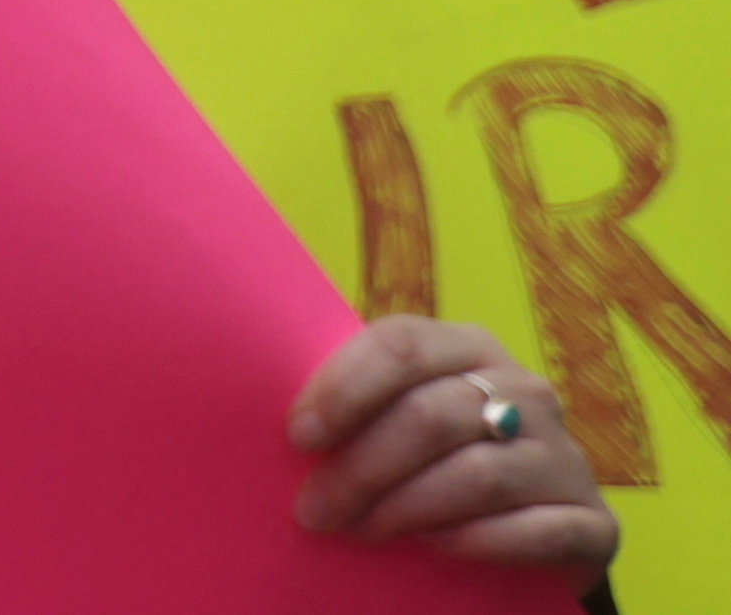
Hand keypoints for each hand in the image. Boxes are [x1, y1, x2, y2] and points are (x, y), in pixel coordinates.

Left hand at [290, 318, 611, 571]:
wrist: (535, 528)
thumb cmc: (438, 459)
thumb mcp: (401, 417)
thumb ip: (362, 405)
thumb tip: (293, 427)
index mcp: (469, 348)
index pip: (402, 343)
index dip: (345, 387)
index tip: (299, 435)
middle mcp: (526, 391)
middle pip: (432, 416)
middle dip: (362, 467)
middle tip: (316, 510)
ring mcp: (567, 456)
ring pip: (478, 474)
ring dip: (407, 507)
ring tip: (362, 531)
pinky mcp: (596, 522)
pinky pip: (539, 529)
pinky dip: (479, 540)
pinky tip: (435, 548)